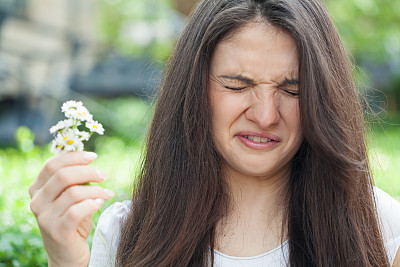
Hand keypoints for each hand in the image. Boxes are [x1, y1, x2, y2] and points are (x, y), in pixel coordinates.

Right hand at [29, 151, 113, 266]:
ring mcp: (45, 218)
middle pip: (62, 175)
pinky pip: (76, 211)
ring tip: (106, 193)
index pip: (52, 164)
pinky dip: (92, 203)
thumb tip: (90, 160)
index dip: (74, 157)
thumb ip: (75, 180)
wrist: (68, 253)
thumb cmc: (73, 220)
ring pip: (73, 193)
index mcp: (37, 189)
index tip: (93, 157)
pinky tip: (101, 202)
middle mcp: (37, 202)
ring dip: (95, 190)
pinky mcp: (57, 231)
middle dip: (88, 172)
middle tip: (103, 175)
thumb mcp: (71, 196)